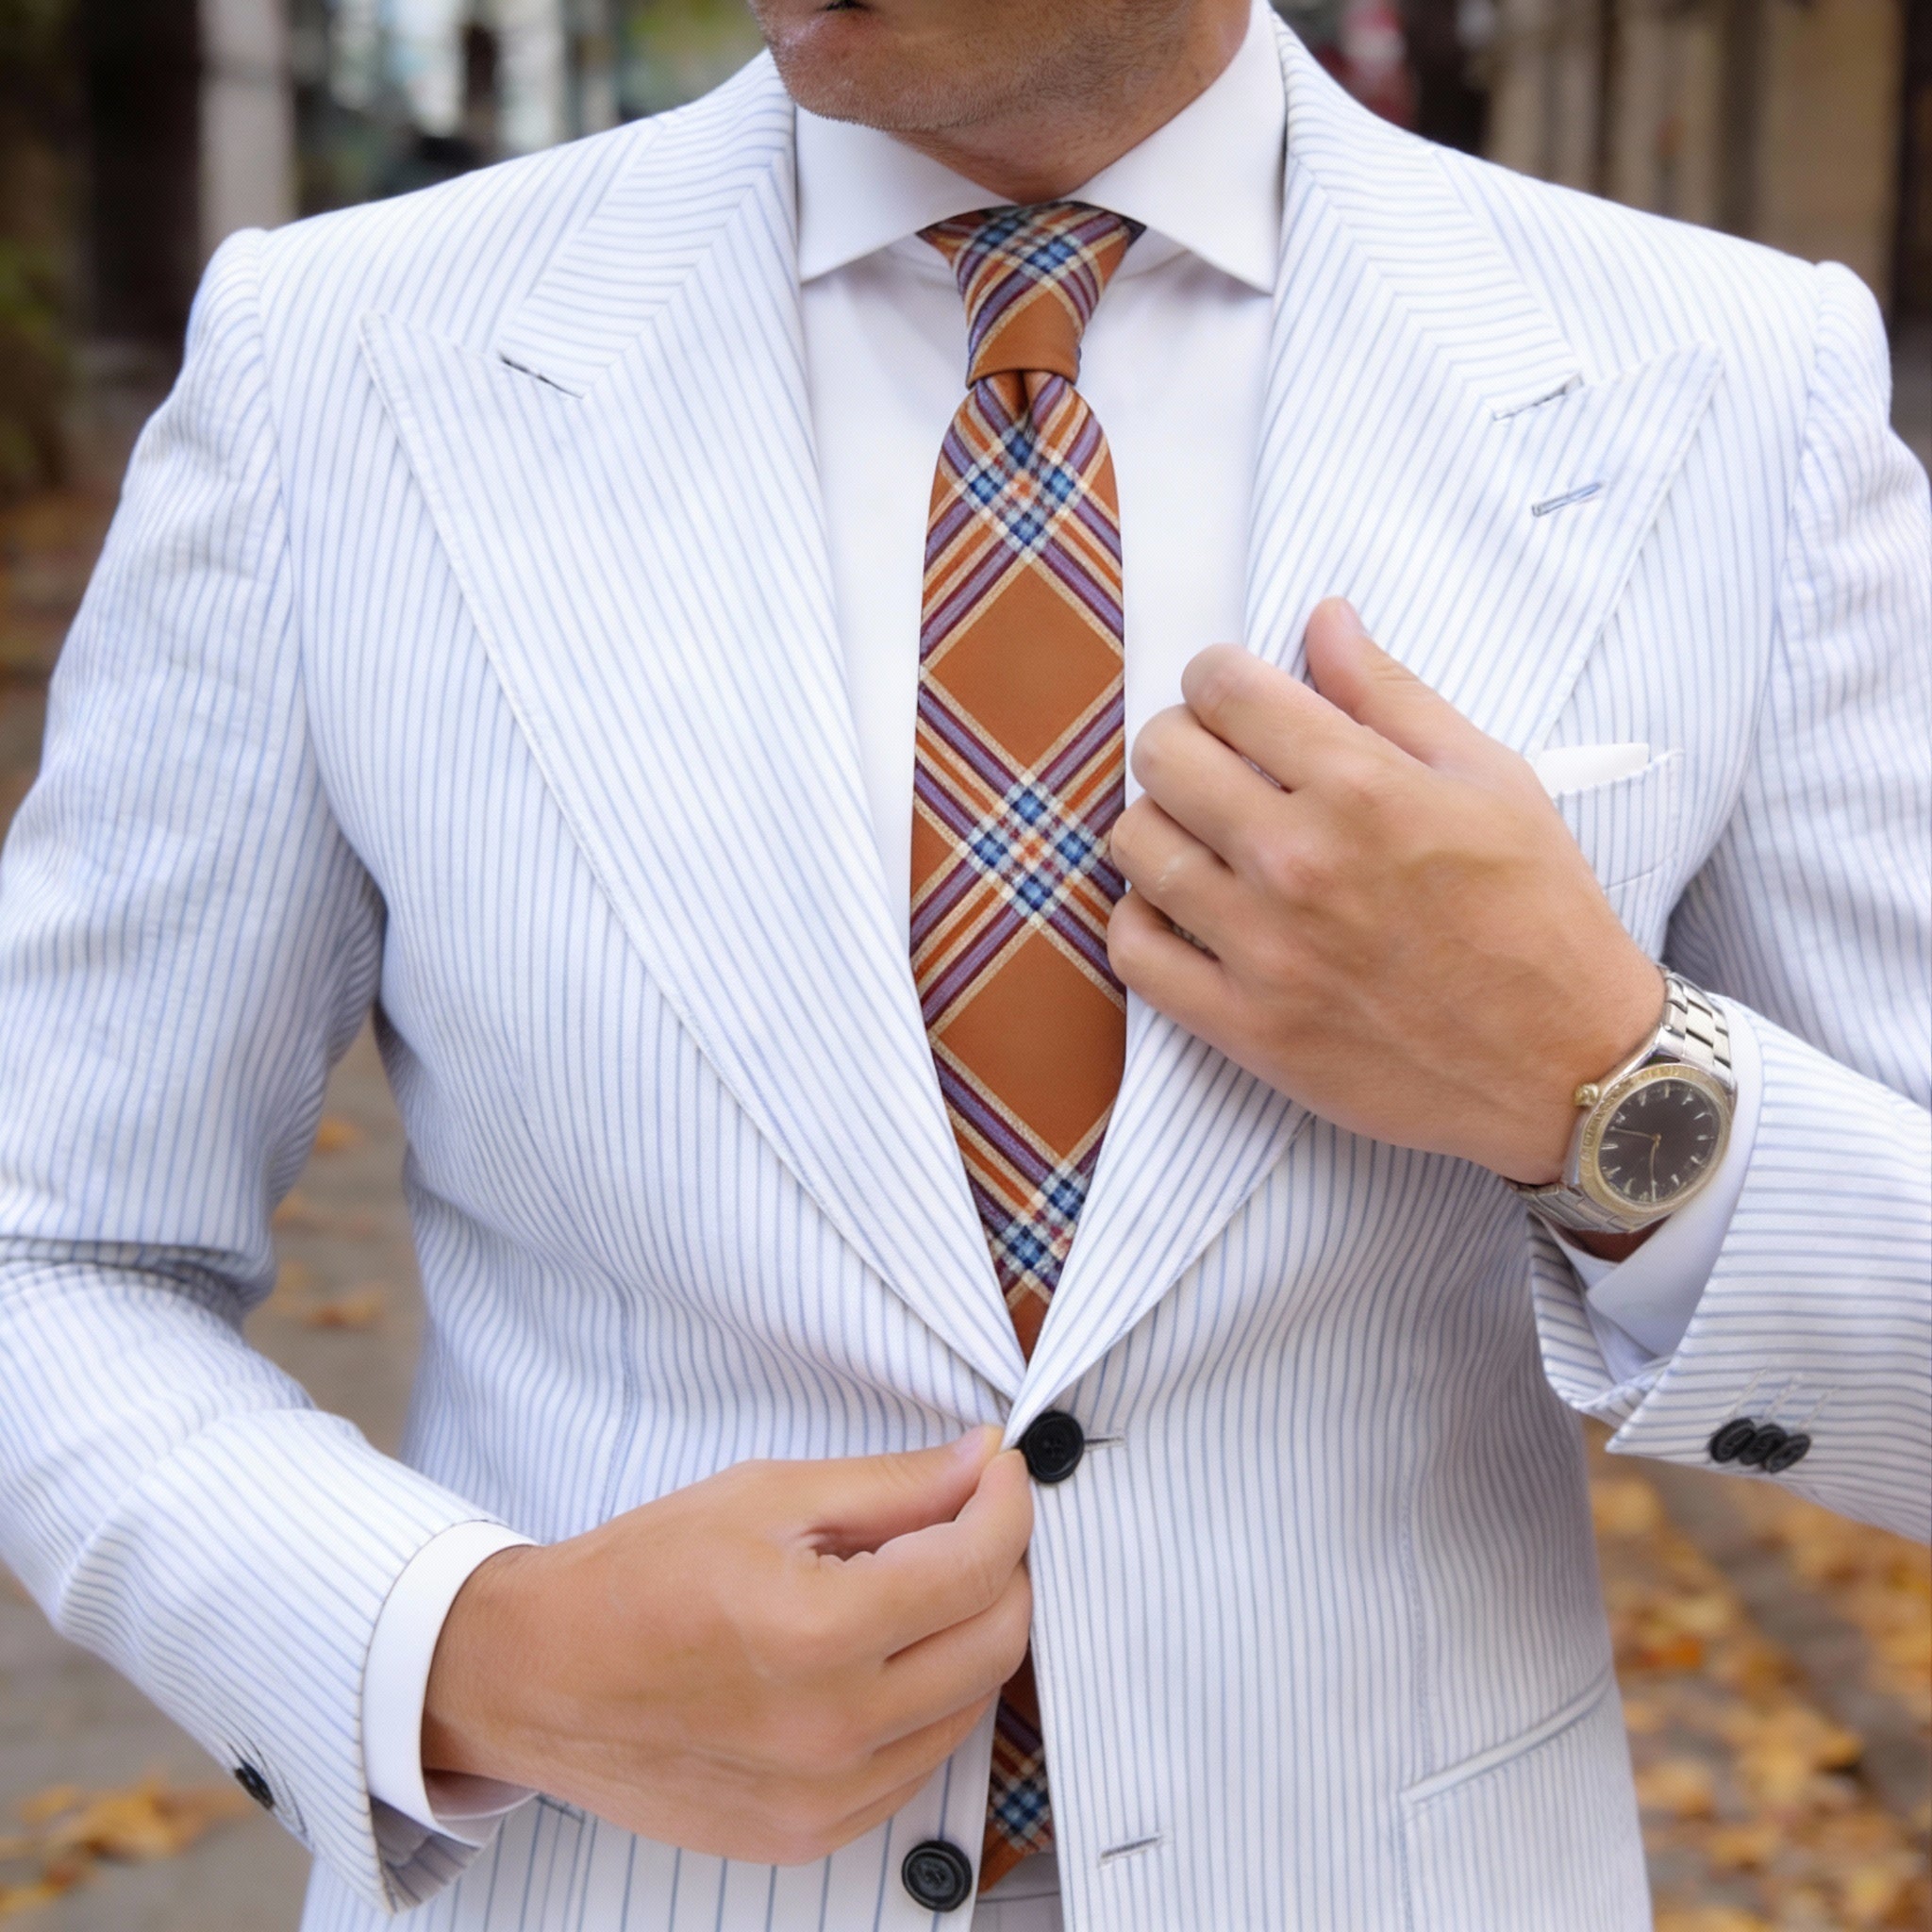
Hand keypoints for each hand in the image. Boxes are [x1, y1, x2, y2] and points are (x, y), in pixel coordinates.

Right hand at [422, 1429, 1032, 1863]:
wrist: (539, 1678)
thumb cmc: (638, 1576)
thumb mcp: (765, 1497)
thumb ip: (890, 1486)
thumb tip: (980, 1463)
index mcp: (816, 1634)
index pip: (975, 1566)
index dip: (1006, 1504)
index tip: (998, 1470)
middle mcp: (832, 1732)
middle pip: (995, 1643)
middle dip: (1003, 1566)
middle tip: (972, 1516)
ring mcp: (824, 1799)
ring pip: (970, 1707)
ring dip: (971, 1633)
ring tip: (920, 1580)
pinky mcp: (811, 1836)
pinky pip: (918, 1764)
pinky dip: (929, 1700)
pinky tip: (885, 1653)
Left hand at [1107, 598, 1662, 1186]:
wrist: (1567, 1065)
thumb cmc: (1539, 917)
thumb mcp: (1491, 779)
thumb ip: (1391, 695)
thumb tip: (1324, 619)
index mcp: (1361, 786)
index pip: (1223, 689)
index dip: (1218, 677)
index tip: (1233, 696)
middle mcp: (1299, 860)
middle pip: (1163, 756)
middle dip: (1182, 740)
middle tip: (1216, 763)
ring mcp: (1263, 948)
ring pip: (1137, 845)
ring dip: (1159, 825)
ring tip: (1202, 835)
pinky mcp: (1245, 1026)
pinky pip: (1134, 951)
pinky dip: (1143, 920)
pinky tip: (1184, 909)